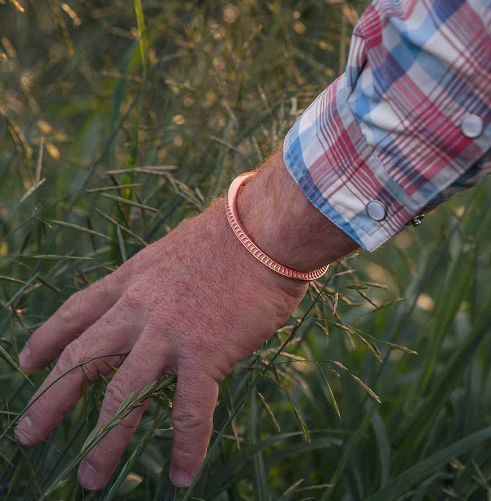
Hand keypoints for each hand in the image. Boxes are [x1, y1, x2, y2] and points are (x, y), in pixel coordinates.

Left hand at [15, 196, 307, 490]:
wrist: (262, 231)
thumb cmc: (229, 234)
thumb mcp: (175, 248)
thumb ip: (159, 276)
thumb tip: (163, 288)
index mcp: (132, 279)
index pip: (77, 312)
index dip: (48, 338)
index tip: (28, 361)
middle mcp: (139, 310)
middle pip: (82, 359)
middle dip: (51, 399)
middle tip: (28, 433)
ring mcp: (169, 334)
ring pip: (124, 395)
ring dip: (105, 441)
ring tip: (91, 478)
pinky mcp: (206, 353)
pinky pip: (190, 411)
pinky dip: (187, 447)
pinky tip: (182, 476)